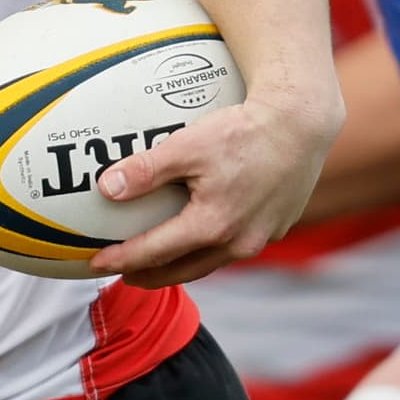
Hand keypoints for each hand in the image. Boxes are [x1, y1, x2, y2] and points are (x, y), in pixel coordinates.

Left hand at [93, 91, 336, 287]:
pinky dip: (211, 248)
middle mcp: (238, 242)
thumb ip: (145, 170)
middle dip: (150, 275)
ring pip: (211, 262)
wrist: (303, 124)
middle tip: (124, 272)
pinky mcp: (277, 227)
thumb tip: (106, 189)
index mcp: (213, 226)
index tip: (96, 262)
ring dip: (181, 266)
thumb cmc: (245, 131)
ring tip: (158, 262)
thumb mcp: (188, 145)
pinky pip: (236, 247)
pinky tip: (203, 235)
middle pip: (183, 271)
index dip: (122, 259)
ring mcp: (261, 238)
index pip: (155, 252)